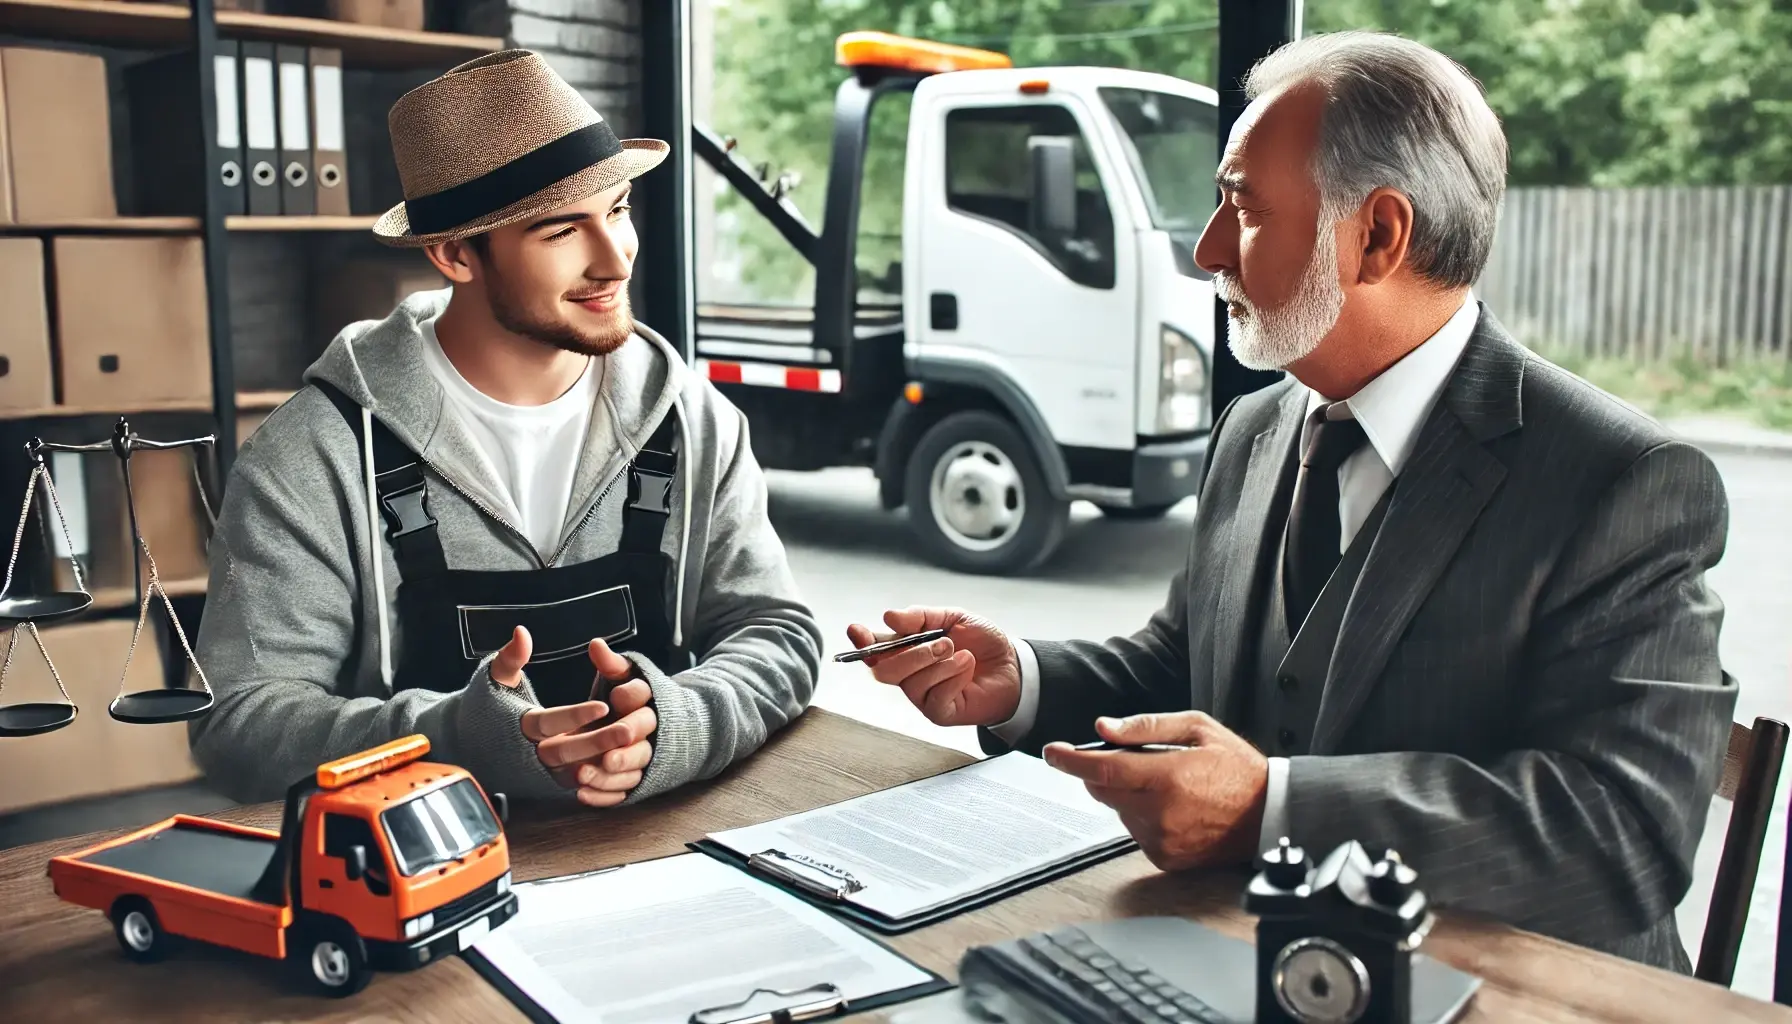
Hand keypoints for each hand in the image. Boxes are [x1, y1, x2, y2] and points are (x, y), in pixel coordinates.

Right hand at [490, 629, 654, 806]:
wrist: (466, 746)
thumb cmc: (484, 708)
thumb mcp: (493, 680)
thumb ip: (510, 658)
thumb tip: (522, 632)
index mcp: (517, 726)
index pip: (548, 722)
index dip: (574, 716)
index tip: (603, 706)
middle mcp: (528, 754)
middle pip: (566, 751)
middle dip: (598, 742)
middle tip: (628, 731)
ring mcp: (538, 774)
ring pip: (574, 772)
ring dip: (602, 763)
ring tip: (631, 748)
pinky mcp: (546, 786)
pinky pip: (575, 786)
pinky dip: (598, 779)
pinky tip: (624, 766)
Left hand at [570, 639, 657, 807]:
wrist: (661, 729)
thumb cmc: (629, 700)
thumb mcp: (622, 677)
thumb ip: (611, 665)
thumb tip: (596, 645)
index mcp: (647, 702)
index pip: (644, 697)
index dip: (631, 697)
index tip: (617, 696)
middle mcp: (649, 732)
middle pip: (642, 742)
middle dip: (625, 748)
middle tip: (607, 754)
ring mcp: (642, 759)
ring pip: (632, 771)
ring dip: (609, 776)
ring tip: (583, 775)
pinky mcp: (633, 780)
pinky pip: (622, 792)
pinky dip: (604, 796)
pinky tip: (582, 795)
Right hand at [844, 607, 1020, 726]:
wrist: (1013, 664)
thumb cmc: (981, 642)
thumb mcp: (953, 617)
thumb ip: (921, 616)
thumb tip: (889, 617)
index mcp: (906, 649)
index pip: (874, 649)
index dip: (861, 642)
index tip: (856, 630)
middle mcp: (909, 675)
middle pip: (884, 671)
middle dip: (912, 654)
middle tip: (944, 643)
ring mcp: (922, 696)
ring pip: (910, 684)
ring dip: (939, 664)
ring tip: (963, 654)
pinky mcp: (940, 713)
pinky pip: (934, 698)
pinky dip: (953, 678)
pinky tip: (967, 669)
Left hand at [1042, 712, 1267, 870]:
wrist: (1270, 814)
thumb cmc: (1236, 767)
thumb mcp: (1197, 728)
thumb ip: (1146, 726)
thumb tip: (1103, 729)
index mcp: (1167, 777)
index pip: (1102, 769)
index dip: (1071, 760)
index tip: (1052, 751)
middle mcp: (1160, 813)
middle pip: (1103, 790)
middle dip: (1104, 771)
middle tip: (1132, 758)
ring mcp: (1161, 840)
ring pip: (1118, 810)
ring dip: (1127, 794)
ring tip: (1167, 784)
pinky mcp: (1165, 858)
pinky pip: (1135, 830)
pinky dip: (1142, 815)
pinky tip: (1173, 806)